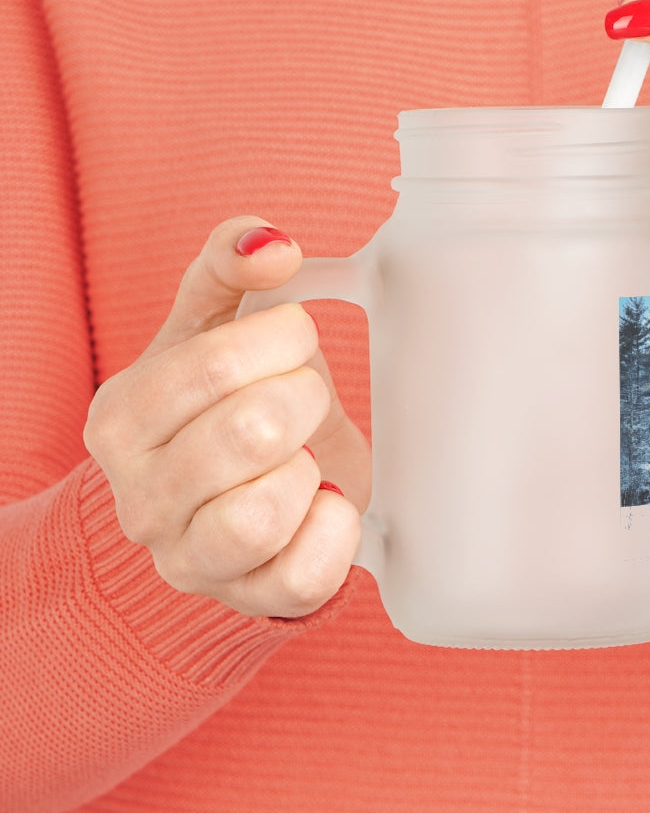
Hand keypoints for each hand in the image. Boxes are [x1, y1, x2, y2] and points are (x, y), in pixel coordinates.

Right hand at [84, 217, 369, 617]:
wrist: (231, 493)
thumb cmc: (223, 402)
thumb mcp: (213, 324)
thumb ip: (229, 265)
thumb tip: (271, 243)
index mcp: (122, 418)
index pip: (215, 365)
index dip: (282, 340)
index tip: (295, 339)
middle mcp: (140, 498)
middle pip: (251, 432)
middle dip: (304, 398)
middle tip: (304, 398)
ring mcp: (189, 559)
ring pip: (264, 513)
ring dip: (309, 468)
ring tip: (304, 455)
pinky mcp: (248, 598)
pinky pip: (304, 576)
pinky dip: (335, 529)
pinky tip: (324, 500)